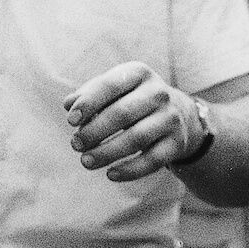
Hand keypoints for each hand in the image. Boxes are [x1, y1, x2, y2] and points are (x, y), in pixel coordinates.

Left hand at [65, 63, 196, 181]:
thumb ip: (89, 94)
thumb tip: (69, 104)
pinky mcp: (177, 143)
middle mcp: (158, 93)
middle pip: (122, 114)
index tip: (71, 121)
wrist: (179, 114)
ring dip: (107, 153)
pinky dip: (130, 170)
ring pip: (136, 138)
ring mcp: (170, 118)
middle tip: (75, 144)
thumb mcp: (114, 90)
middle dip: (94, 131)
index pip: (110, 85)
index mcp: (138, 73)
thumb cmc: (131, 100)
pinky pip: (153, 160)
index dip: (89, 103)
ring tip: (86, 161)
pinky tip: (111, 174)